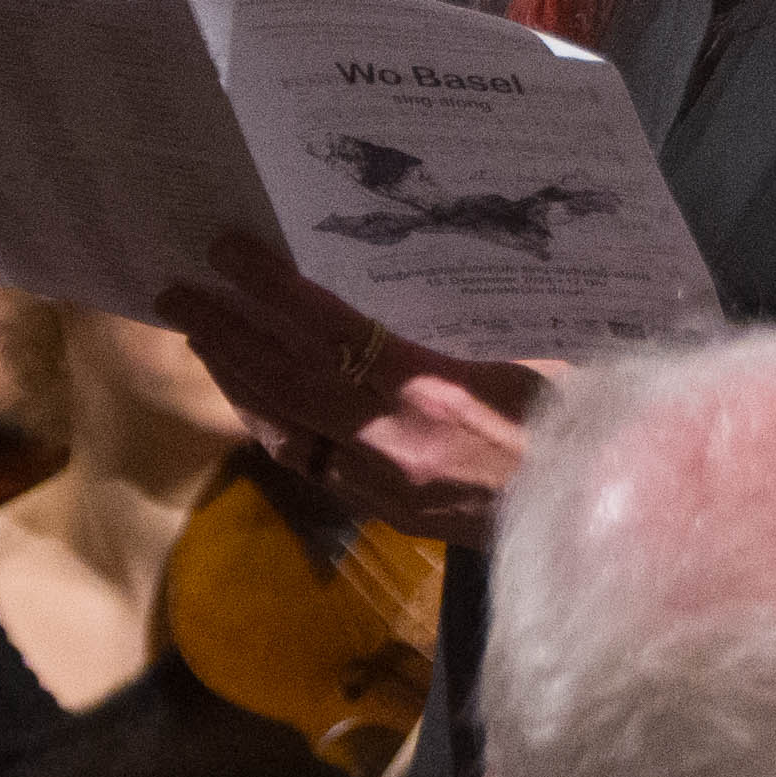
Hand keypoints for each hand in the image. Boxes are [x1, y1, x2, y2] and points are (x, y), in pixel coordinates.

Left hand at [164, 234, 550, 537]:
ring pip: (284, 428)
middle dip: (226, 333)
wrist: (598, 525)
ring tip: (200, 339)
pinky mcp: (385, 512)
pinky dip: (274, 428)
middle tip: (177, 295)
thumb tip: (420, 273)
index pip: (328, 326)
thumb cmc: (583, 427)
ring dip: (237, 381)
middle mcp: (391, 438)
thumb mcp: (534, 359)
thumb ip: (470, 326)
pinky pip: (310, 465)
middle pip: (285, 378)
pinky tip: (254, 403)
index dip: (269, 287)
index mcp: (431, 387)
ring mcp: (381, 483)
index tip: (224, 251)